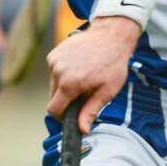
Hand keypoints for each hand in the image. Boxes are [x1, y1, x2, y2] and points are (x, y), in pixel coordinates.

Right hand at [46, 17, 140, 133]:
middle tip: (84, 91)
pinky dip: (63, 73)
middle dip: (66, 99)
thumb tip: (82, 130)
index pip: (53, 109)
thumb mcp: (107, 90)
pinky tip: (79, 66)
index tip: (72, 112)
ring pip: (53, 84)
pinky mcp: (54, 53)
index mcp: (70, 83)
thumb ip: (91, 110)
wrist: (111, 35)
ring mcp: (54, 61)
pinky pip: (54, 71)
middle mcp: (58, 71)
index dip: (62, 115)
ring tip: (84, 76)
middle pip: (53, 97)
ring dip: (65, 85)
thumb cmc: (113, 63)